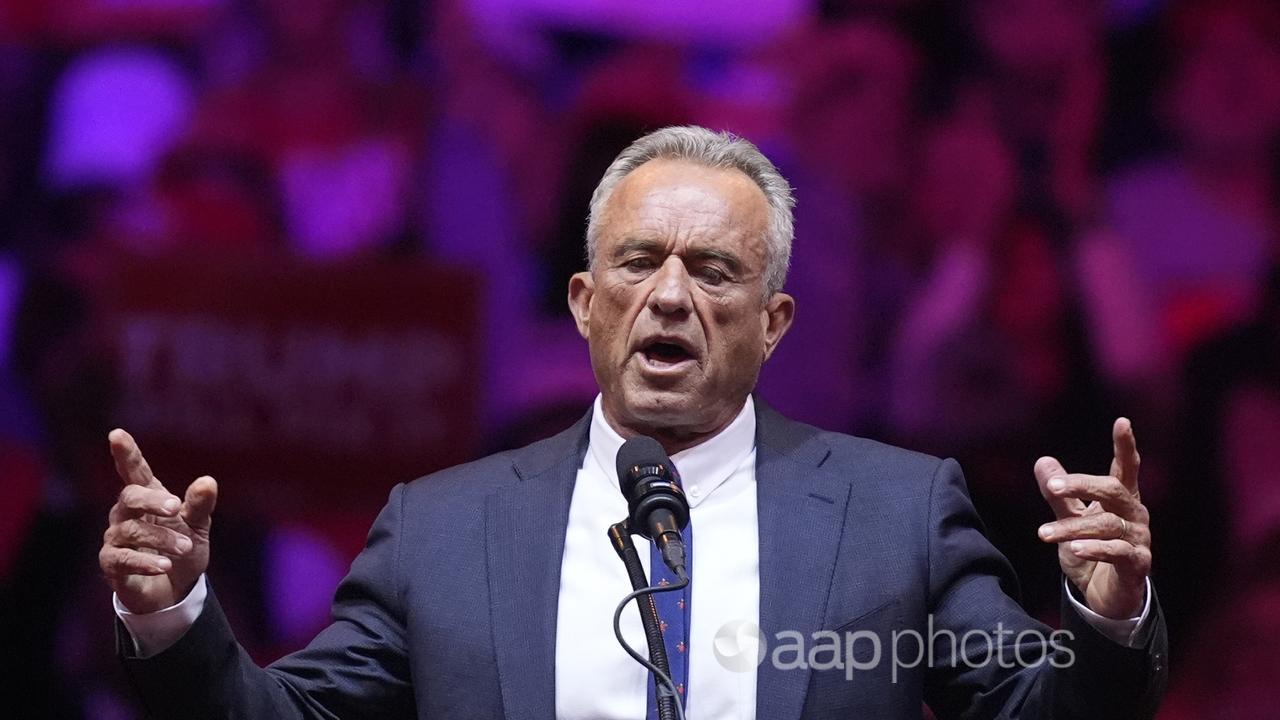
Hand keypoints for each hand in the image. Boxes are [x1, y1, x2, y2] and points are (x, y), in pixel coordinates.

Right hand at [100, 429, 217, 613]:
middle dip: (151, 500)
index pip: (134, 471)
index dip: (126, 453)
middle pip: (129, 497)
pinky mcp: (112, 564)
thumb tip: (207, 480)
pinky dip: (145, 561)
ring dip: (161, 539)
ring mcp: (115, 538)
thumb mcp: (198, 526)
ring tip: (186, 548)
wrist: (175, 590)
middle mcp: (126, 514)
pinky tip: (165, 566)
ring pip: (131, 531)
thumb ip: (200, 505)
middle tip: (175, 507)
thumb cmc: (183, 549)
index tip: (116, 434)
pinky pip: (121, 558)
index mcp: (148, 498)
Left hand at [1034, 418, 1149, 618]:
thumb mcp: (1070, 519)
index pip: (1126, 468)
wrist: (1104, 597)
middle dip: (1083, 485)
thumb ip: (1059, 495)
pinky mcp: (1139, 565)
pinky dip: (1095, 549)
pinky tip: (1074, 550)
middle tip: (1054, 486)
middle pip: (1114, 490)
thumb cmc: (1089, 551)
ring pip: (1107, 525)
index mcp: (1121, 500)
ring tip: (1043, 534)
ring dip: (1072, 529)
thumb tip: (1043, 461)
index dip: (1125, 446)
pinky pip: (1119, 553)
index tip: (1122, 421)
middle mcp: (1134, 515)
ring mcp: (1139, 540)